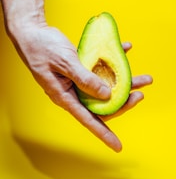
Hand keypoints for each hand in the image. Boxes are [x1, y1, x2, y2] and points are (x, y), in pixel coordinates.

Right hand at [11, 24, 151, 151]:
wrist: (31, 32)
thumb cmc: (41, 47)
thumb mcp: (65, 62)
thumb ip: (85, 79)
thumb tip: (106, 95)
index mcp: (65, 96)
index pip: (88, 120)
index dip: (104, 134)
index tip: (117, 147)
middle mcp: (73, 92)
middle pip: (101, 104)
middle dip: (123, 100)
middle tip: (140, 92)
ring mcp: (77, 81)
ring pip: (105, 88)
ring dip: (124, 82)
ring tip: (142, 78)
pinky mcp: (80, 69)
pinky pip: (100, 70)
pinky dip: (113, 62)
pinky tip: (124, 50)